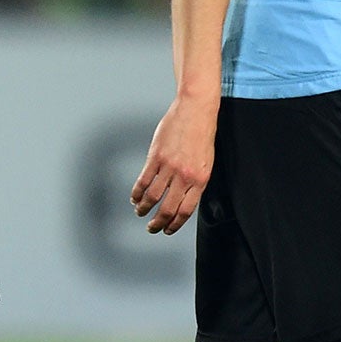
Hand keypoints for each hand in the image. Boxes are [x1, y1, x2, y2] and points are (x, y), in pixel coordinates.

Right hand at [131, 95, 217, 234]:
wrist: (196, 111)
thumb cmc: (203, 136)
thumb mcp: (206, 163)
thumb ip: (195, 182)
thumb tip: (182, 200)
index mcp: (200, 180)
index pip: (185, 211)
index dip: (175, 224)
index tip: (168, 230)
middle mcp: (184, 176)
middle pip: (168, 208)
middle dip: (158, 223)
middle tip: (152, 228)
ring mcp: (169, 166)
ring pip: (152, 196)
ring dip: (144, 209)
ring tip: (140, 212)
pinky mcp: (155, 156)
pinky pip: (143, 180)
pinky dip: (137, 192)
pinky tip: (134, 197)